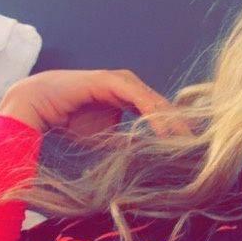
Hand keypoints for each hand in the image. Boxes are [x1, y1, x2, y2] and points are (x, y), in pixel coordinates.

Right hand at [0, 69, 183, 138]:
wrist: (41, 105)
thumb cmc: (71, 121)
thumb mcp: (107, 139)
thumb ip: (129, 145)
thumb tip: (149, 159)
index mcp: (131, 96)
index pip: (161, 113)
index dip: (176, 130)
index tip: (191, 150)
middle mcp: (130, 86)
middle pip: (163, 106)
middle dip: (181, 127)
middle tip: (199, 149)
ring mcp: (122, 81)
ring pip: (156, 102)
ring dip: (172, 124)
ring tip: (186, 144)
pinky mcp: (113, 81)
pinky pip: (140, 99)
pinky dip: (154, 116)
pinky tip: (165, 133)